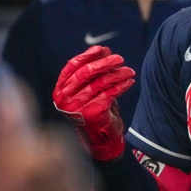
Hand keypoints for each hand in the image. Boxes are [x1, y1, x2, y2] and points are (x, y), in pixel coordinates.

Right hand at [53, 45, 134, 160]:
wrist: (99, 141)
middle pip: (86, 72)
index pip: (71, 67)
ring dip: (118, 74)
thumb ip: (94, 71)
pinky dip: (122, 85)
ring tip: (129, 71)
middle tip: (120, 58)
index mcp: (60, 91)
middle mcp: (65, 99)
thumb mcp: (91, 90)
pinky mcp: (92, 114)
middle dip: (105, 63)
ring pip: (100, 82)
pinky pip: (110, 93)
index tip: (101, 49)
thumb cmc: (93, 111)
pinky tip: (129, 82)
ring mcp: (77, 107)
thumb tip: (104, 50)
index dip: (86, 56)